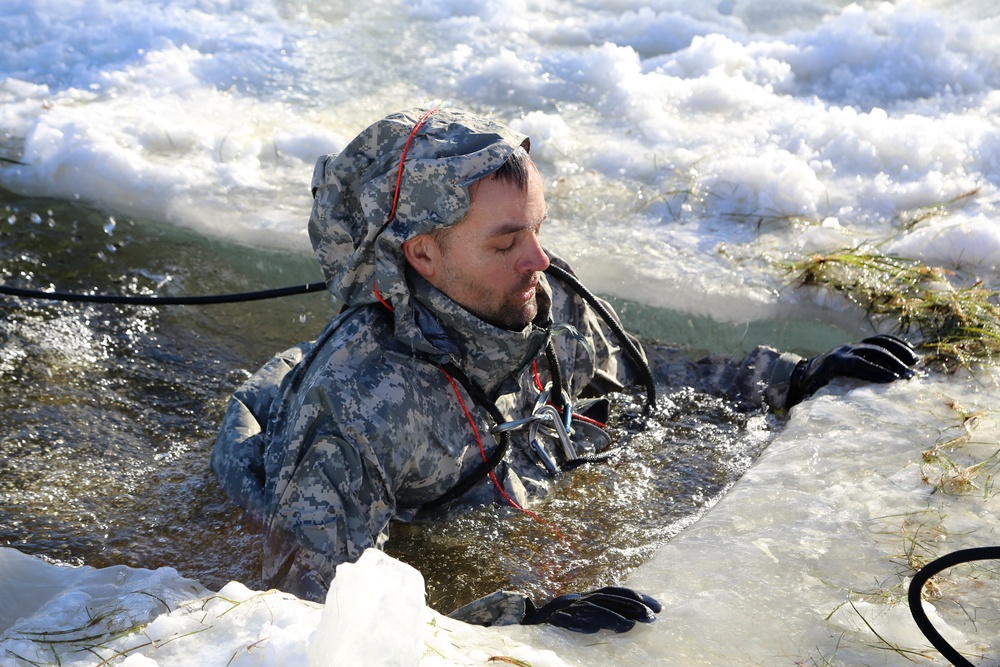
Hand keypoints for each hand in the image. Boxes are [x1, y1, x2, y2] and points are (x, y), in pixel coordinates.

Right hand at [522, 586, 661, 633]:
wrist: (527, 624)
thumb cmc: (560, 623)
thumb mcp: (584, 617)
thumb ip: (602, 616)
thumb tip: (630, 622)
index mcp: (588, 597)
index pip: (616, 593)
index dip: (637, 597)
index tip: (659, 607)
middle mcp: (579, 598)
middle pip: (608, 597)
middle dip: (632, 605)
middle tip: (652, 617)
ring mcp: (567, 607)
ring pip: (591, 607)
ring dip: (612, 616)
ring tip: (630, 627)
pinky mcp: (554, 618)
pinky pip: (567, 619)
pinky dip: (580, 622)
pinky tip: (593, 630)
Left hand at [787, 334, 918, 407]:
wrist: (803, 371)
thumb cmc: (809, 389)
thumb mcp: (813, 395)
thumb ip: (822, 402)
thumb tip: (835, 418)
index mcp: (833, 362)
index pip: (858, 363)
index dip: (875, 371)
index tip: (893, 380)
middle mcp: (844, 350)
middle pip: (872, 351)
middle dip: (892, 362)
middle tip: (910, 377)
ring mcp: (852, 346)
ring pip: (877, 343)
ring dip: (897, 351)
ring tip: (915, 363)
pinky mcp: (858, 346)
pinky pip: (879, 340)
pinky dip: (895, 344)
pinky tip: (910, 353)